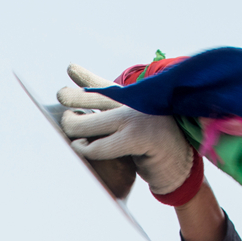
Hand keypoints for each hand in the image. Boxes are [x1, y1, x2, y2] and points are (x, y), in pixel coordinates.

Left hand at [58, 63, 193, 195]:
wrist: (181, 172)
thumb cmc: (153, 154)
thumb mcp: (133, 133)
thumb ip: (113, 122)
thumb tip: (80, 118)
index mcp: (137, 100)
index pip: (106, 86)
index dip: (86, 78)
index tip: (70, 68)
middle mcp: (138, 103)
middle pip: (95, 98)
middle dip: (74, 98)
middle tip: (60, 97)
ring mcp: (139, 118)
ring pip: (91, 124)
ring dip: (74, 127)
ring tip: (70, 136)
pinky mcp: (139, 137)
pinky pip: (101, 145)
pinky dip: (87, 149)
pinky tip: (80, 149)